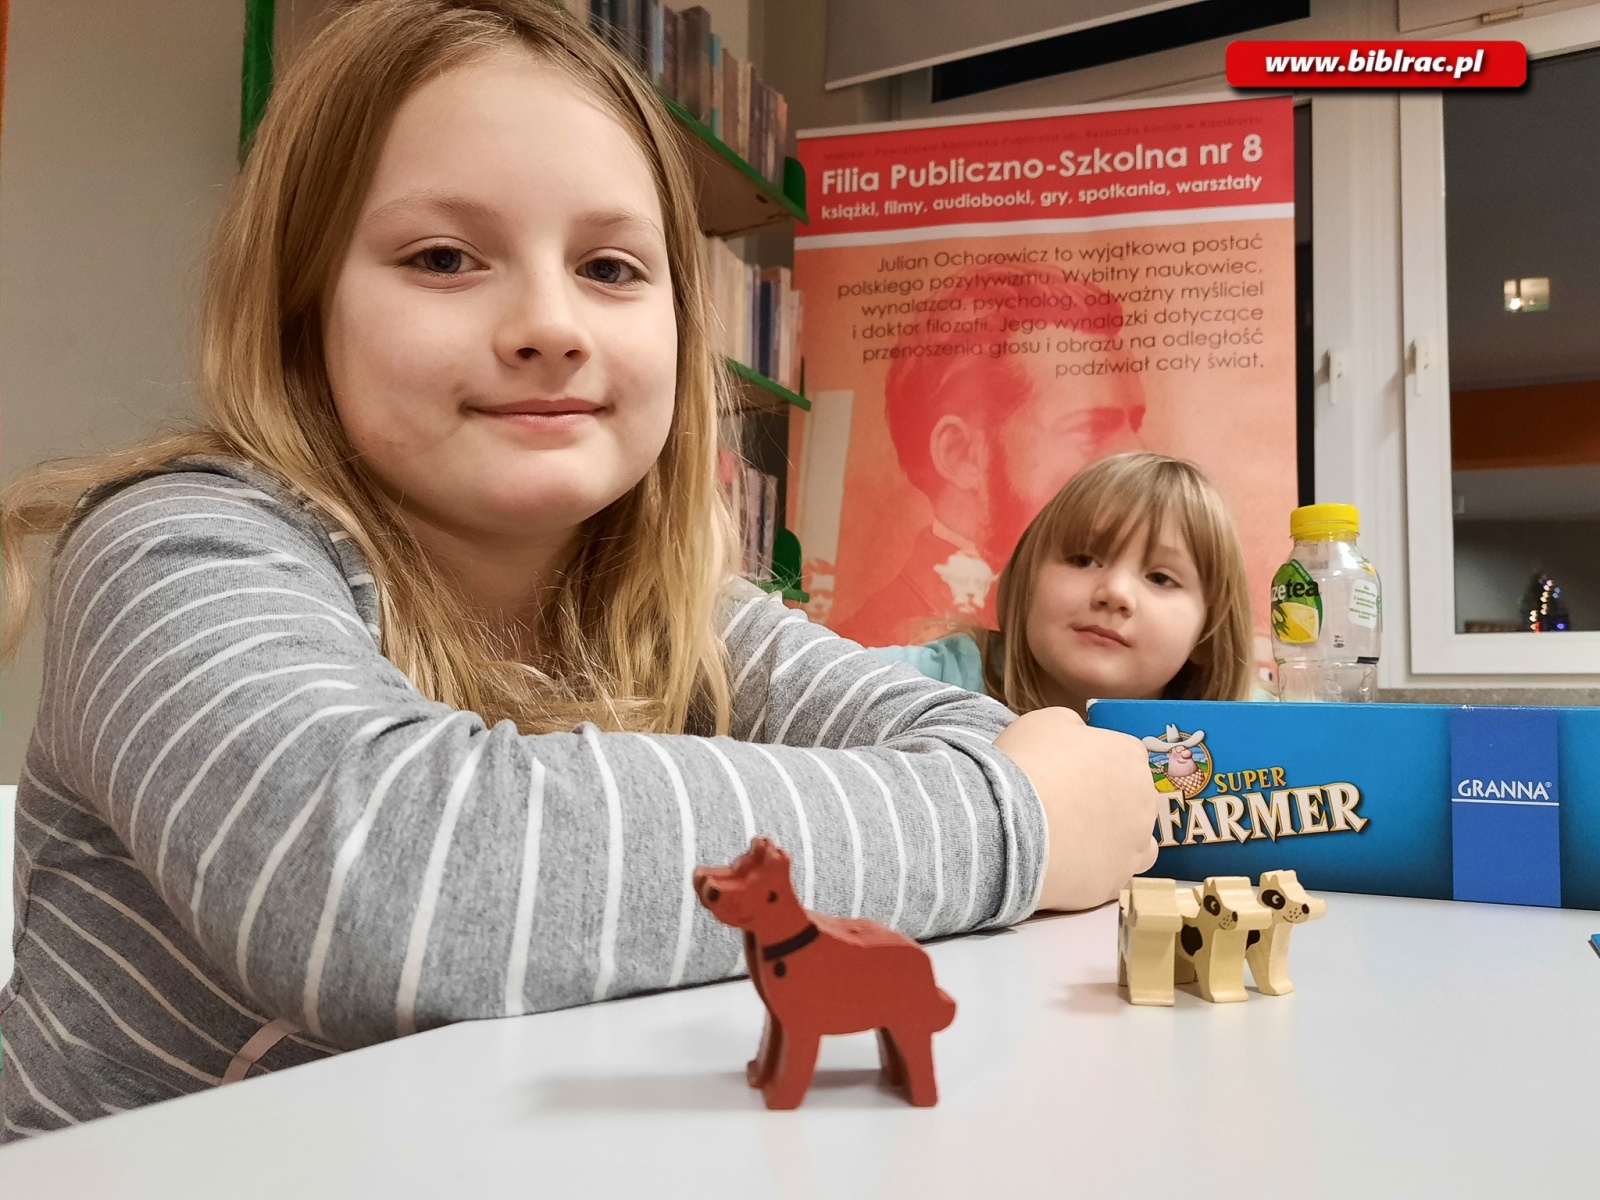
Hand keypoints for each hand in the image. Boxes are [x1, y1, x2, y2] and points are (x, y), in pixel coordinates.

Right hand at [993, 707, 1160, 910]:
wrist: (1012, 826)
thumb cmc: (1028, 765)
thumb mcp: (1045, 722)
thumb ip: (1072, 727)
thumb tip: (1077, 736)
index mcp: (1129, 755)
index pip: (1126, 754)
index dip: (1098, 762)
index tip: (1072, 770)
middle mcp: (1144, 800)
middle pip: (1134, 798)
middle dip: (1108, 800)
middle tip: (1068, 804)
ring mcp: (1134, 845)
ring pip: (1135, 842)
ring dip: (1115, 839)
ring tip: (1076, 841)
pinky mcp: (1115, 883)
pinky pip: (1114, 877)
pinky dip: (1098, 872)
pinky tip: (1072, 867)